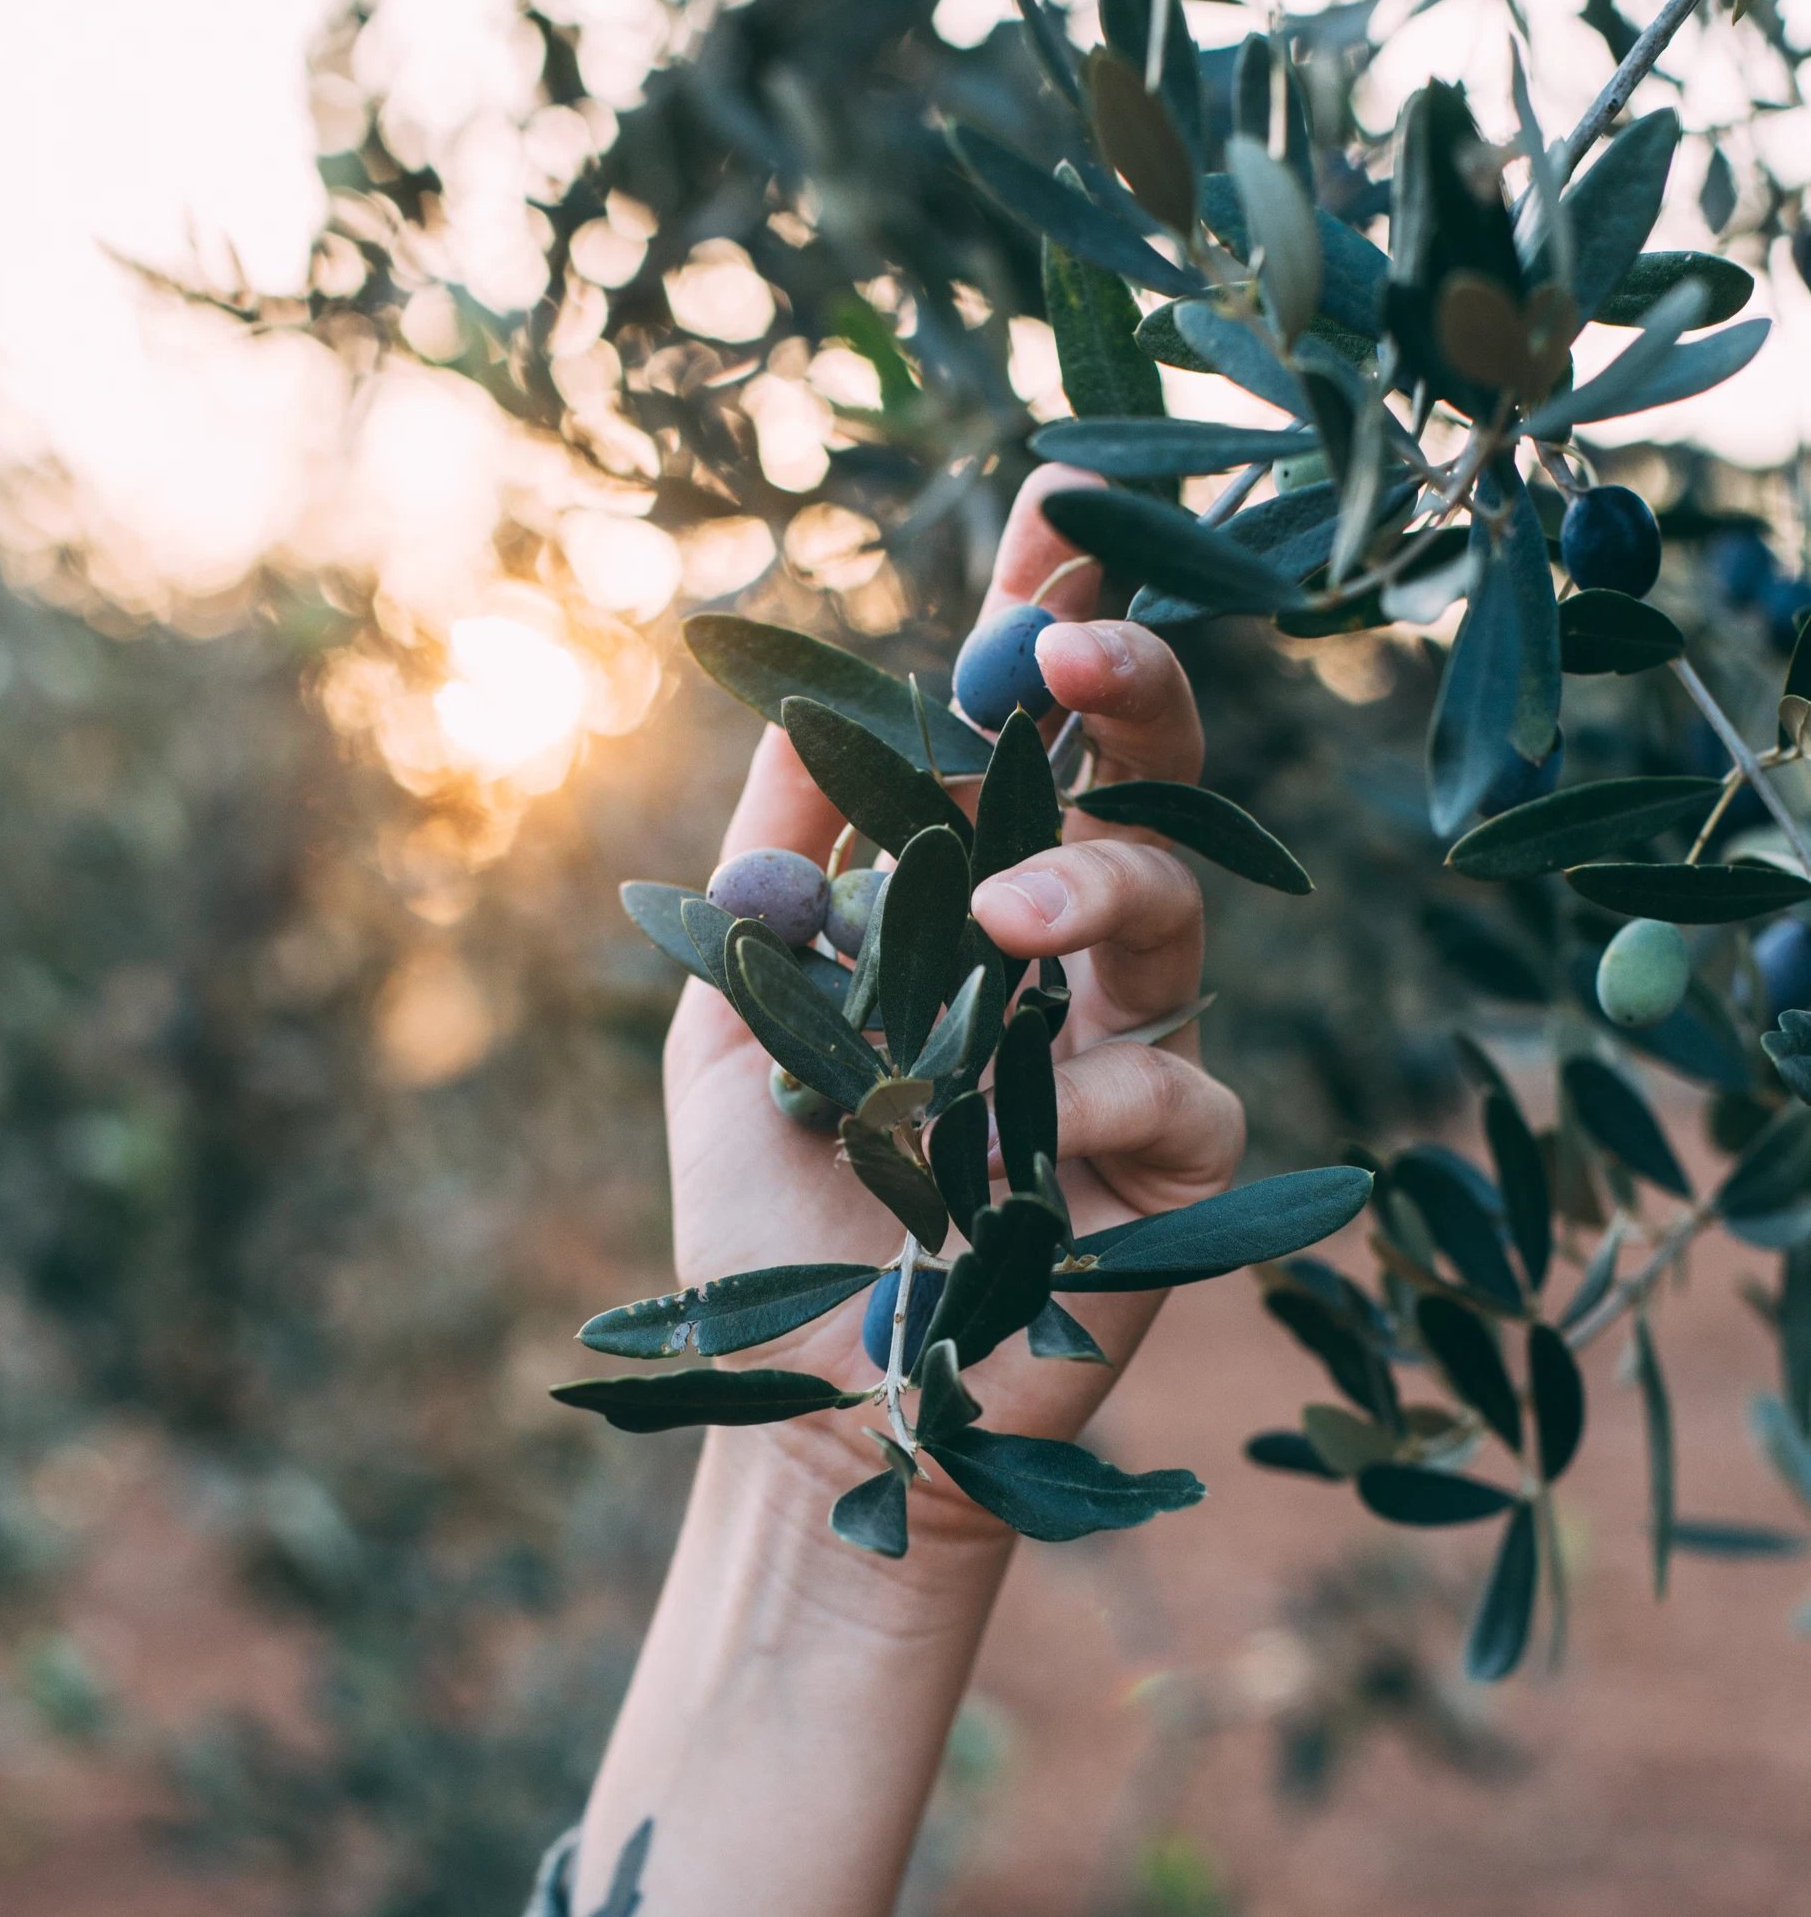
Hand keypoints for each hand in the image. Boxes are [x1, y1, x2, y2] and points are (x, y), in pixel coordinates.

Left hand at [662, 464, 1245, 1528]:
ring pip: (1175, 914)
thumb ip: (769, 874)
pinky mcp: (1178, 1177)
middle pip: (1141, 791)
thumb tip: (790, 699)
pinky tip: (1034, 1136)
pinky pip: (1185, 1090)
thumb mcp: (730, 1019)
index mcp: (966, 912)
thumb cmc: (766, 1219)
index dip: (1043, 627)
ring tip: (1002, 922)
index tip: (1058, 508)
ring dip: (1095, 885)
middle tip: (1068, 649)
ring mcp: (1129, 1061)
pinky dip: (1107, 1095)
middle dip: (1126, 696)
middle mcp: (1065, 967)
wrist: (808, 1408)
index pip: (1021, 747)